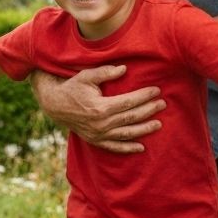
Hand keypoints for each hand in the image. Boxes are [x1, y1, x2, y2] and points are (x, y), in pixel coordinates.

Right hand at [30, 66, 164, 153]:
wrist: (54, 105)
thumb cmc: (73, 87)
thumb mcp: (87, 76)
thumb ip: (106, 72)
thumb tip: (124, 69)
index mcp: (101, 107)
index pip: (129, 102)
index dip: (144, 96)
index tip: (157, 90)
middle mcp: (101, 124)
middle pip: (131, 117)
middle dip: (149, 110)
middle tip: (163, 104)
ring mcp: (98, 134)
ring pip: (127, 134)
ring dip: (144, 130)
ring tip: (159, 124)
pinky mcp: (95, 141)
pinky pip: (114, 147)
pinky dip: (128, 148)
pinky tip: (141, 147)